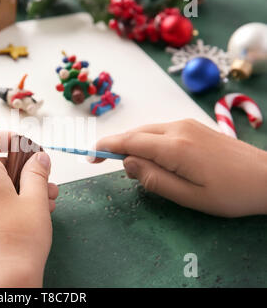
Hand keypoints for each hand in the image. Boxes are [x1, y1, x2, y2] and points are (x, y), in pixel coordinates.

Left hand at [0, 132, 57, 286]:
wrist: (5, 276)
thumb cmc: (21, 238)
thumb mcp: (35, 199)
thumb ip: (37, 173)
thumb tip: (39, 158)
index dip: (2, 138)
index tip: (21, 144)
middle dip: (19, 168)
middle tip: (42, 176)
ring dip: (17, 186)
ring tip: (46, 198)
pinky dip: (5, 200)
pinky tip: (31, 211)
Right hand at [90, 119, 266, 217]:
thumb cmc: (230, 193)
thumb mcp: (188, 197)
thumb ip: (153, 179)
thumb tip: (127, 163)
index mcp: (174, 147)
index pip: (129, 141)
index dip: (105, 147)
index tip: (90, 156)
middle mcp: (177, 128)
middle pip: (136, 132)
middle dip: (118, 146)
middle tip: (108, 165)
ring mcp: (186, 124)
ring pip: (147, 130)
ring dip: (134, 145)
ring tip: (137, 168)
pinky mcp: (193, 126)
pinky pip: (160, 130)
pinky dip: (148, 141)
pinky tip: (155, 158)